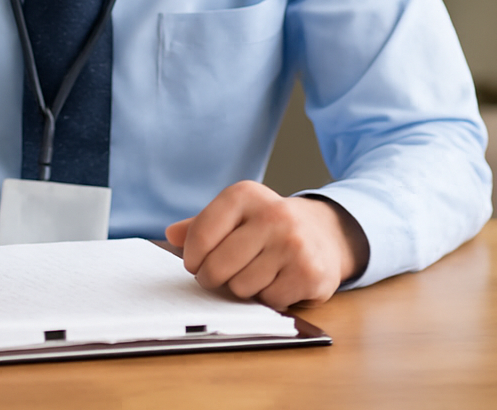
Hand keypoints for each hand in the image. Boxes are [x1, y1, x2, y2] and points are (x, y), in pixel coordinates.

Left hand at [163, 181, 369, 310]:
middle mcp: (272, 214)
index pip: (200, 235)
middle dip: (213, 278)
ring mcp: (294, 244)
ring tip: (256, 273)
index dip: (192, 257)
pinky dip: (268, 297)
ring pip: (241, 287)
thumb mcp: (235, 216)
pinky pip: (269, 300)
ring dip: (243, 288)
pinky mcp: (310, 273)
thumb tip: (171, 235)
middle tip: (220, 276)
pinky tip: (279, 281)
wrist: (326, 233)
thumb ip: (201, 226)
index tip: (196, 263)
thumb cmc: (268, 227)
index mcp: (245, 195)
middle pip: (217, 266)